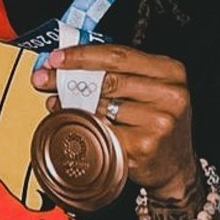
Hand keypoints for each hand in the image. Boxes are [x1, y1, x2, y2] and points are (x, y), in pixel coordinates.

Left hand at [32, 44, 198, 199]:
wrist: (175, 165)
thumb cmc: (156, 119)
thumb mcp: (149, 86)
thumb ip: (117, 70)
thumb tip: (68, 62)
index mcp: (169, 70)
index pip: (119, 55)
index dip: (83, 55)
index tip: (57, 57)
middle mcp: (169, 94)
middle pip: (108, 79)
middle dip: (69, 78)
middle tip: (44, 78)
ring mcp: (158, 122)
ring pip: (101, 106)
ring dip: (73, 104)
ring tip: (59, 102)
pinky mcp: (143, 147)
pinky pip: (102, 131)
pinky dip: (83, 126)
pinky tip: (73, 123)